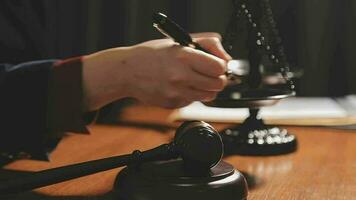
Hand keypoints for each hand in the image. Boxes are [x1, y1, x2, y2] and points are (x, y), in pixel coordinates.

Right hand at [82, 33, 232, 110]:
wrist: (127, 72)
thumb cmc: (151, 55)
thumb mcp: (178, 41)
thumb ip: (206, 44)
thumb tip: (226, 57)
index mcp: (183, 56)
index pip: (219, 67)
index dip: (221, 66)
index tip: (217, 65)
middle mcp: (180, 76)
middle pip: (218, 84)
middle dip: (217, 79)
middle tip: (209, 74)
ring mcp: (176, 92)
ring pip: (209, 96)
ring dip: (206, 88)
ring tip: (194, 79)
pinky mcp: (172, 104)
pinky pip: (192, 102)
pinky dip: (191, 95)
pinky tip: (179, 86)